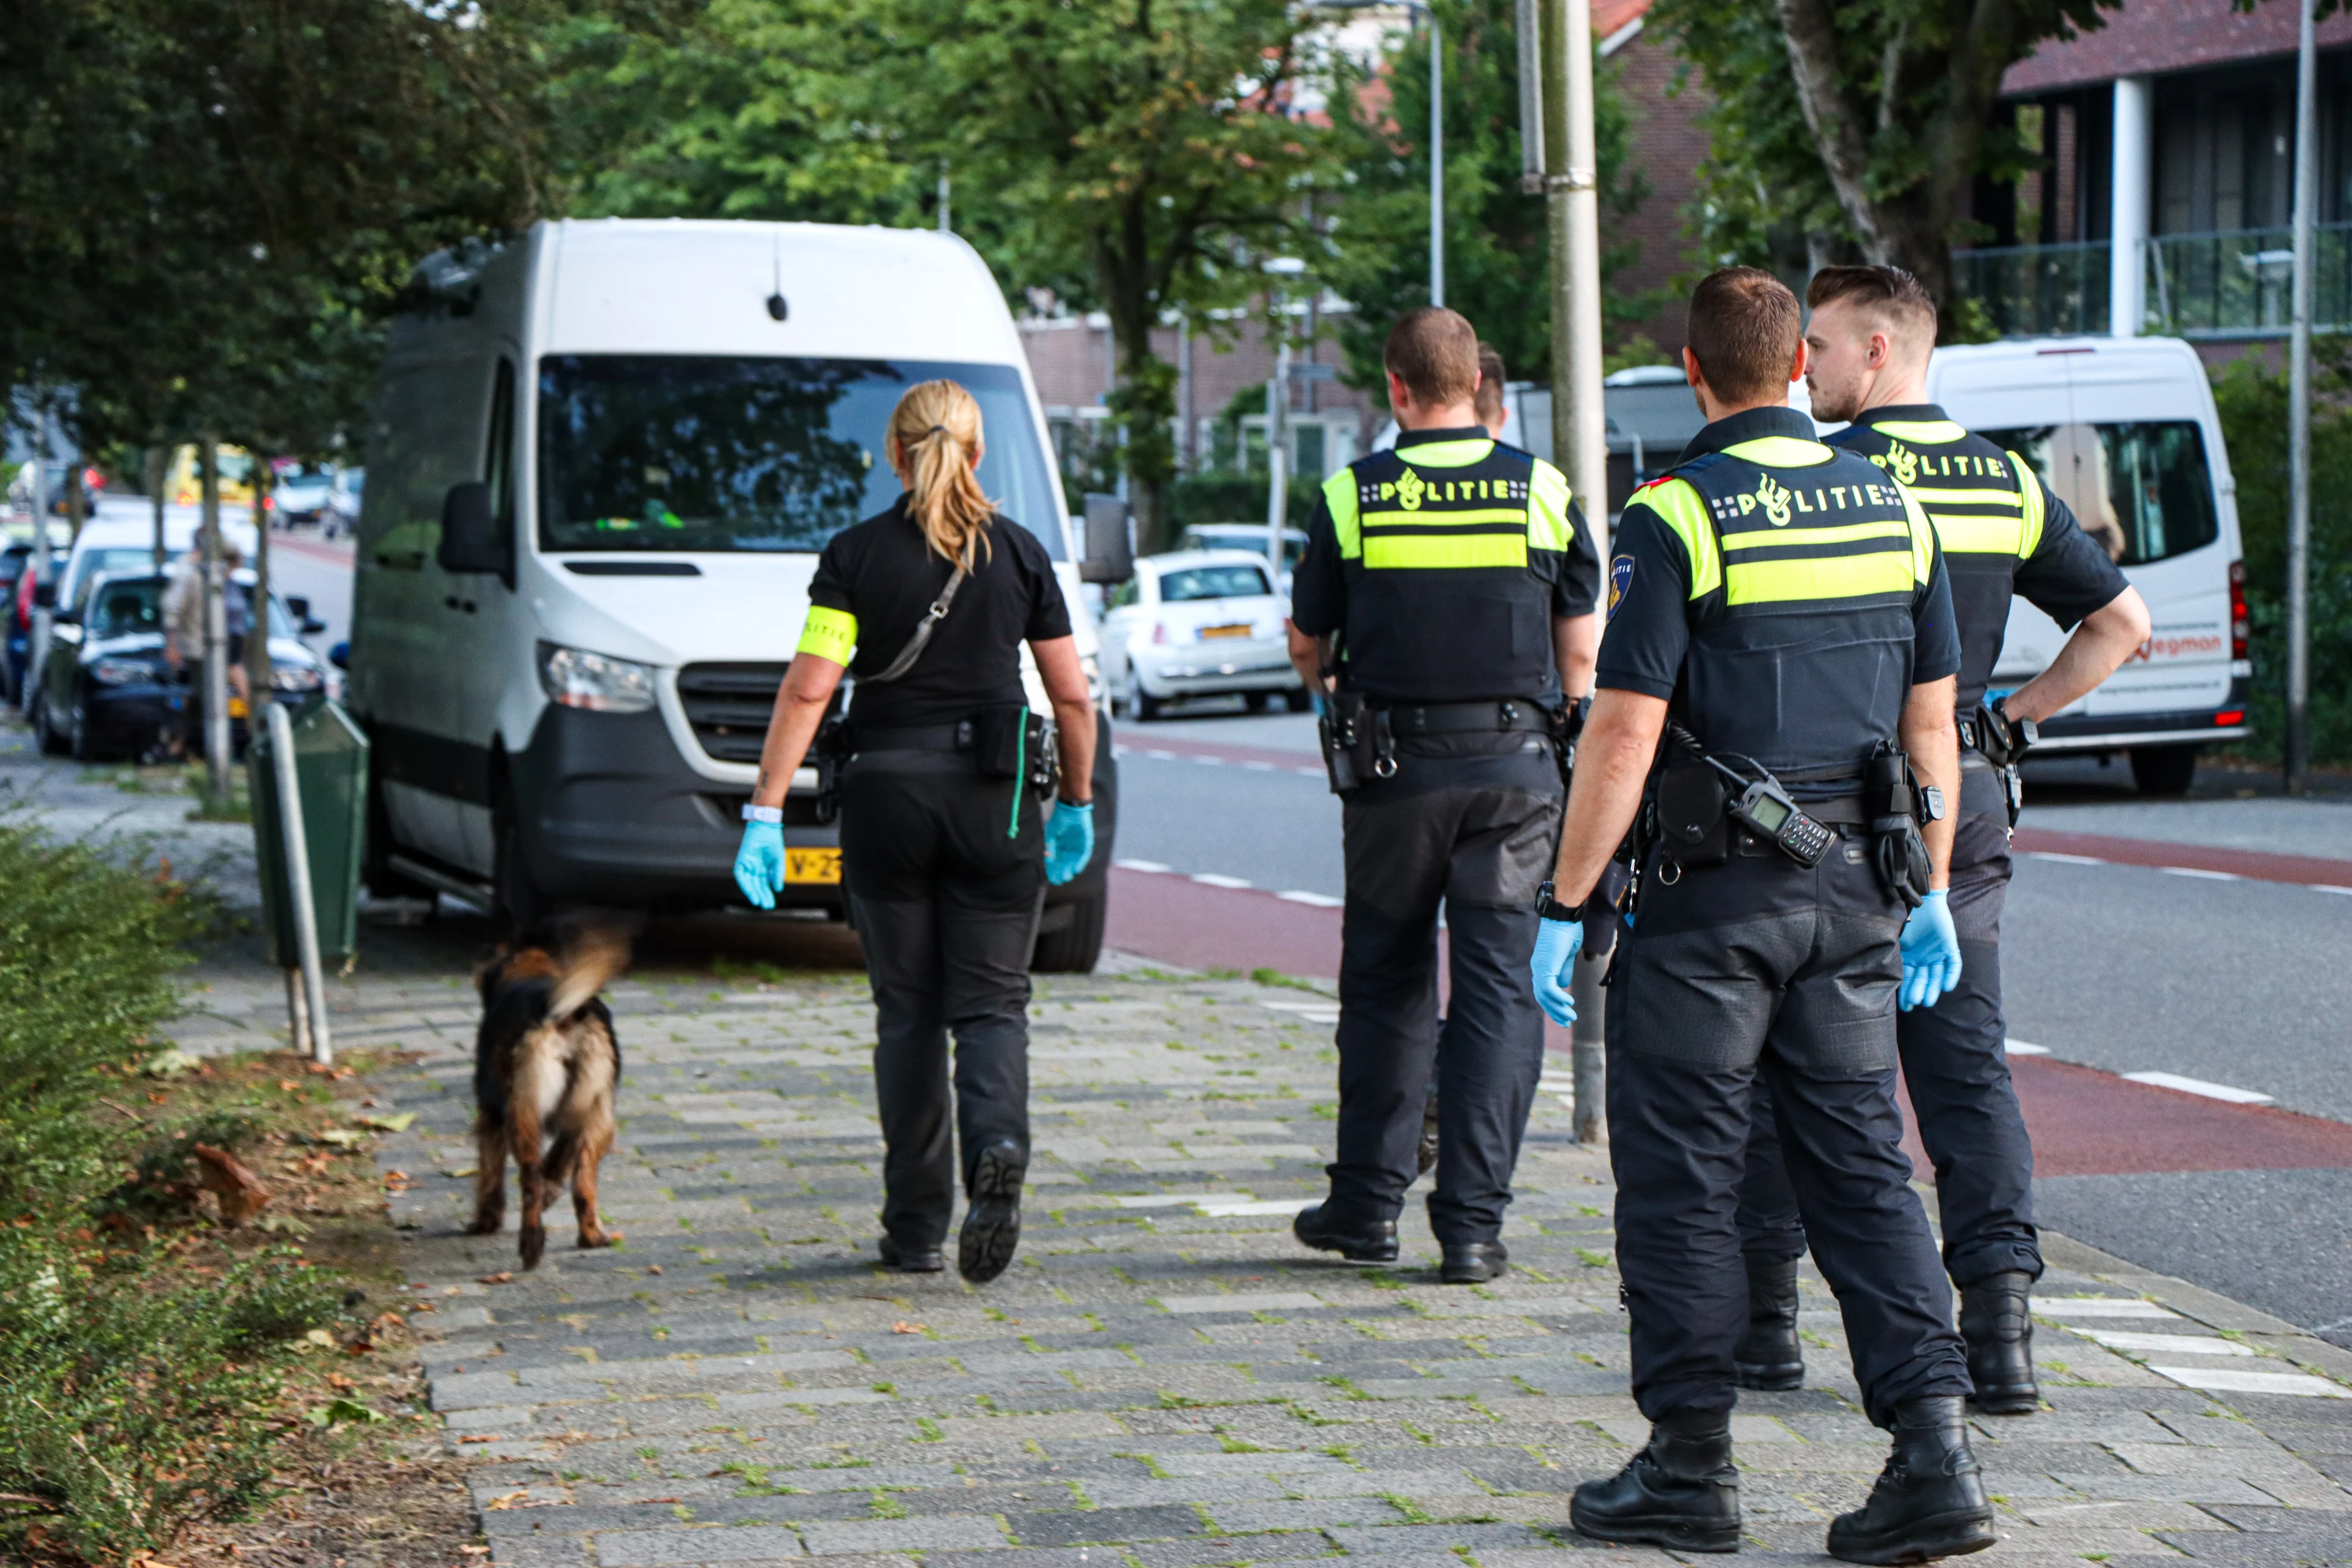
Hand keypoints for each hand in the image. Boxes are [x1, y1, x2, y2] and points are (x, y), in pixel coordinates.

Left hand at [733, 820, 785, 909]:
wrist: (766, 828)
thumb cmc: (773, 842)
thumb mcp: (779, 861)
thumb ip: (777, 874)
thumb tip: (778, 889)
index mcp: (763, 870)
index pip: (764, 886)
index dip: (767, 895)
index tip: (770, 905)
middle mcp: (754, 869)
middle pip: (756, 886)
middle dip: (761, 896)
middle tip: (765, 906)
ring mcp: (747, 865)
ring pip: (748, 883)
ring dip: (752, 892)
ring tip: (757, 901)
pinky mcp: (741, 860)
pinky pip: (740, 874)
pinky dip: (744, 883)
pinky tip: (750, 890)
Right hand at [1043, 799, 1094, 885]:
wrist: (1071, 808)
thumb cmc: (1059, 819)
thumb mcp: (1050, 833)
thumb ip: (1049, 845)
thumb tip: (1046, 858)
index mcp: (1059, 847)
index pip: (1056, 863)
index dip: (1053, 871)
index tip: (1051, 879)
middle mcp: (1068, 849)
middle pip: (1065, 864)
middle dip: (1062, 872)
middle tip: (1060, 880)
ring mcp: (1077, 847)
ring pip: (1074, 862)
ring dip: (1070, 870)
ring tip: (1067, 877)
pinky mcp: (1086, 844)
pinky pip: (1084, 856)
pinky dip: (1080, 863)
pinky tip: (1076, 869)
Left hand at [1530, 917, 1584, 1027]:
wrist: (1564, 916)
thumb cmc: (1568, 931)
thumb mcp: (1568, 955)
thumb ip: (1564, 970)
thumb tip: (1564, 984)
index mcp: (1542, 966)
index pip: (1544, 991)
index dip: (1553, 1004)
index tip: (1565, 1014)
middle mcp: (1537, 968)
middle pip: (1542, 997)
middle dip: (1555, 1012)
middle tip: (1567, 1023)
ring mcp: (1540, 968)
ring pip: (1545, 996)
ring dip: (1558, 1009)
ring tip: (1570, 1017)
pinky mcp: (1546, 967)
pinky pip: (1550, 989)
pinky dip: (1559, 998)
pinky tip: (1569, 1003)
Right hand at [1898, 889, 1961, 1010]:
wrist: (1922, 898)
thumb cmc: (1904, 916)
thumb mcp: (1894, 936)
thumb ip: (1891, 952)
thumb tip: (1878, 970)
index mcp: (1909, 957)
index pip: (1908, 979)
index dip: (1906, 992)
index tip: (1904, 1006)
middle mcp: (1923, 958)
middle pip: (1923, 979)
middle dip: (1918, 992)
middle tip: (1914, 1004)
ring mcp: (1937, 953)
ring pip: (1936, 975)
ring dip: (1933, 988)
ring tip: (1928, 1001)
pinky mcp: (1950, 947)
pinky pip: (1953, 964)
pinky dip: (1951, 975)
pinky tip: (1946, 987)